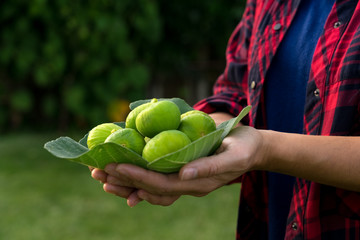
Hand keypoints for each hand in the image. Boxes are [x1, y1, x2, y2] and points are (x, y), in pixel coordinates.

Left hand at [97, 126, 263, 206]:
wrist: (252, 149)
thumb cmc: (245, 148)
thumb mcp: (234, 156)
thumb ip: (210, 167)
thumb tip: (183, 174)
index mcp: (198, 183)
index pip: (162, 184)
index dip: (139, 177)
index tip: (117, 167)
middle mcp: (187, 185)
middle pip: (150, 188)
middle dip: (124, 180)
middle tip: (99, 171)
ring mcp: (184, 180)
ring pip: (150, 186)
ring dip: (126, 182)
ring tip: (102, 175)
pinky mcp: (182, 172)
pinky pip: (157, 179)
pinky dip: (139, 178)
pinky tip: (124, 175)